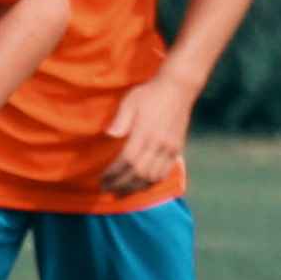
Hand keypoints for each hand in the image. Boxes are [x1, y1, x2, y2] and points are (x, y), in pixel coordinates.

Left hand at [100, 76, 198, 193]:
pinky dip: (153, 181)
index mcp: (145, 133)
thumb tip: (109, 135)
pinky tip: (143, 184)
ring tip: (123, 191)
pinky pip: (166, 171)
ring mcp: (170, 147)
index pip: (127, 161)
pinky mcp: (177, 148)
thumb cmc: (150, 93)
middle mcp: (159, 144)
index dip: (114, 174)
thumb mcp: (130, 102)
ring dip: (137, 187)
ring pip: (153, 176)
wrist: (178, 88)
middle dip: (122, 184)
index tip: (102, 180)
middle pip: (139, 173)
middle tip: (108, 189)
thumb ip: (121, 120)